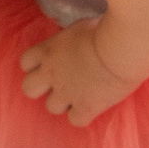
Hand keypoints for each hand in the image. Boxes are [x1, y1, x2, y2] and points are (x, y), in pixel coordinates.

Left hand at [18, 19, 144, 126]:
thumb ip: (68, 39)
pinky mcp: (85, 107)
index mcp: (48, 51)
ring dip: (63, 102)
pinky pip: (75, 120)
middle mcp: (52, 73)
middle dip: (41, 88)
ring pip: (51, 107)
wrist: (122, 50)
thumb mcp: (79, 27)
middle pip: (28, 89)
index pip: (25, 62)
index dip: (35, 66)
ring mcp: (67, 93)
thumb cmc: (105, 30)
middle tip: (59, 83)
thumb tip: (71, 41)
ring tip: (80, 94)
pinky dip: (83, 115)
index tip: (49, 64)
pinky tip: (93, 106)